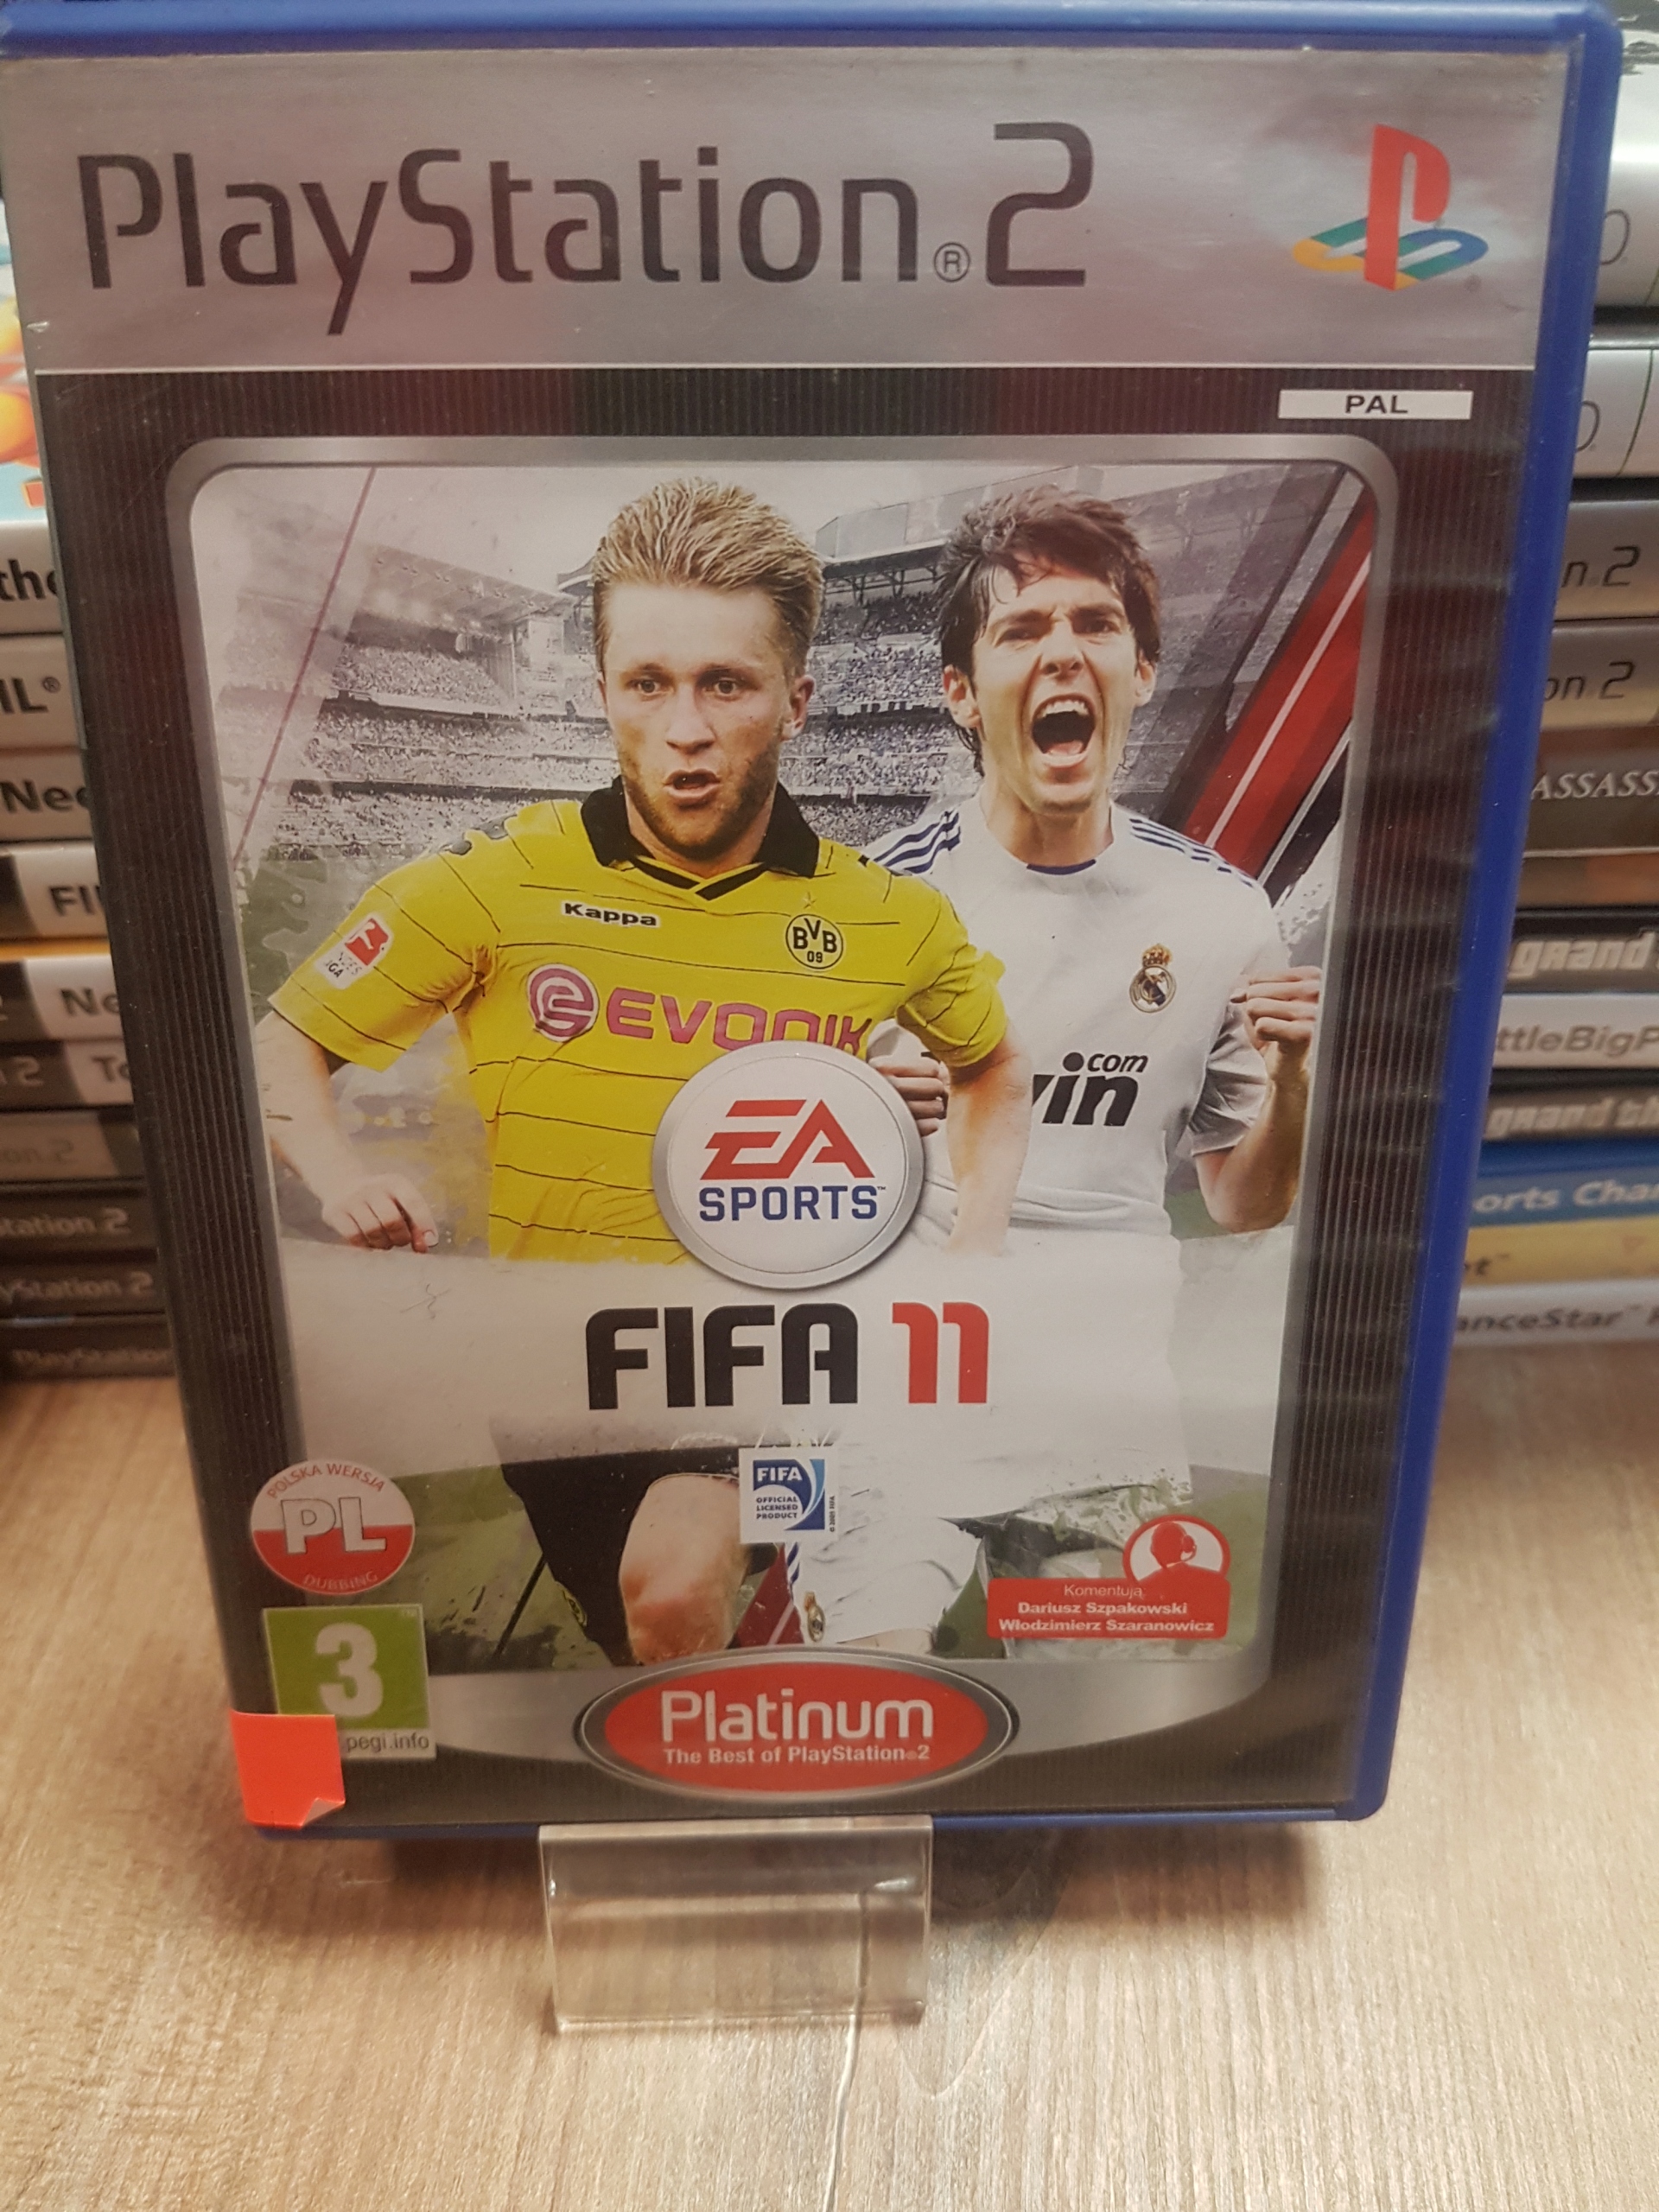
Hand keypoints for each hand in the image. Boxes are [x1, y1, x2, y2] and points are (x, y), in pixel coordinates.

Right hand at [316, 1171, 438, 1252]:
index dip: (424, 1224)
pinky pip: (355, 1237)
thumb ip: (416, 1223)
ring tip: (384, 1241)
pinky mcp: (335, 1212)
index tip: (430, 1243)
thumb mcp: (400, 1202)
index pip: (414, 1203)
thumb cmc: (381, 1200)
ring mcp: (351, 1199)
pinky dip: (366, 1246)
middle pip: (391, 1221)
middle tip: (400, 1241)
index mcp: (395, 1182)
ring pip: (373, 1231)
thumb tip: (426, 1246)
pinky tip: (369, 1242)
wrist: (341, 1183)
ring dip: (383, 1244)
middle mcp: (373, 1188)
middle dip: (400, 1238)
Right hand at [871, 1050, 948, 1137]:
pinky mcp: (900, 1133)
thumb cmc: (867, 1094)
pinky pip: (931, 1126)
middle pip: (936, 1086)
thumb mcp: (880, 1071)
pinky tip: (914, 1121)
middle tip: (921, 1095)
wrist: (842, 1126)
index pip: (931, 1068)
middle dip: (932, 1091)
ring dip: (931, 1109)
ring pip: (936, 1107)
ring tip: (916, 1108)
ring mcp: (894, 1111)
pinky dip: (927, 1124)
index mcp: (882, 1068)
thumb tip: (944, 1073)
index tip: (923, 1078)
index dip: (931, 1073)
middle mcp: (887, 1088)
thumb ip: (912, 1067)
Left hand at [1231, 967, 1320, 1084]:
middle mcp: (1317, 990)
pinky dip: (1262, 1037)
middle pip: (1255, 990)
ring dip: (1258, 1024)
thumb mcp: (1265, 1003)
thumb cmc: (1283, 1035)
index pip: (1259, 977)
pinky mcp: (1305, 1033)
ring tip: (1276, 1033)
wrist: (1294, 1070)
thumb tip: (1237, 990)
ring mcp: (1313, 1011)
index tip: (1275, 1012)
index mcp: (1312, 977)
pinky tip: (1277, 1042)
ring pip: (1255, 1006)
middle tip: (1275, 1026)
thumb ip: (1251, 989)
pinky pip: (1261, 1025)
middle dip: (1256, 1011)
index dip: (1256, 998)